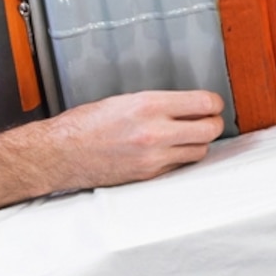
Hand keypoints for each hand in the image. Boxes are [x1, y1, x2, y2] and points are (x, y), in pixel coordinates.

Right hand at [33, 91, 226, 191]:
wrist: (62, 153)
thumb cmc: (86, 124)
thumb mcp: (125, 100)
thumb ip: (158, 104)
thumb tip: (188, 107)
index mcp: (149, 105)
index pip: (204, 103)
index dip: (213, 103)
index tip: (210, 104)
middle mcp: (155, 132)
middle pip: (210, 130)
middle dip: (212, 124)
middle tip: (207, 120)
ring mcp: (153, 157)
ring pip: (200, 151)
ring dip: (198, 143)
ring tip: (186, 137)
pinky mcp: (149, 175)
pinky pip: (180, 166)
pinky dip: (180, 158)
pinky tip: (168, 151)